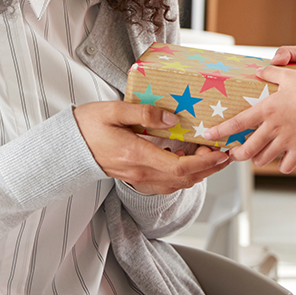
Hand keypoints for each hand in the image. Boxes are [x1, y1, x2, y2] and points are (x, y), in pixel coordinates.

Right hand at [74, 101, 229, 193]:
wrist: (67, 146)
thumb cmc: (89, 124)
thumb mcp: (115, 110)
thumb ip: (145, 113)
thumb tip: (175, 119)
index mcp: (136, 155)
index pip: (180, 167)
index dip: (206, 163)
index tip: (222, 152)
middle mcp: (140, 173)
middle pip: (185, 179)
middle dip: (210, 168)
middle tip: (227, 152)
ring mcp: (138, 179)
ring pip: (178, 184)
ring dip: (199, 173)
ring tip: (214, 156)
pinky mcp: (136, 179)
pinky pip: (167, 183)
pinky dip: (185, 175)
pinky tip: (191, 161)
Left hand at [202, 64, 295, 172]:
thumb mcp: (290, 75)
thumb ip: (271, 73)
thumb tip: (259, 70)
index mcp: (267, 110)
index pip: (236, 124)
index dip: (220, 131)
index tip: (208, 136)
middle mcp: (272, 128)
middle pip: (247, 148)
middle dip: (236, 154)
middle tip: (232, 154)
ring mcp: (286, 141)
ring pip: (263, 159)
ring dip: (257, 159)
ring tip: (256, 157)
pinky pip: (286, 165)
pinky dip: (282, 166)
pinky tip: (282, 162)